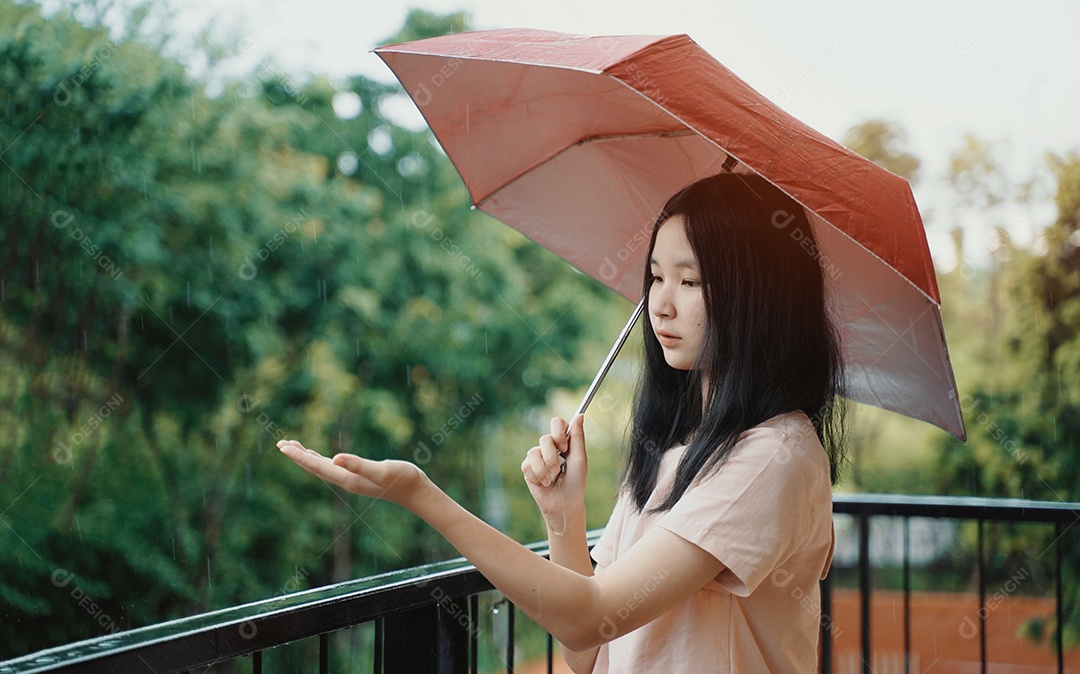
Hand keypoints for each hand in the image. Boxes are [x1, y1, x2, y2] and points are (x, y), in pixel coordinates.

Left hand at [277, 439, 427, 507]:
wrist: (415, 491)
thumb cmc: (402, 479)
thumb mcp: (380, 470)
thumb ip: (359, 465)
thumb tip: (336, 458)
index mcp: (347, 478)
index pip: (317, 466)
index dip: (299, 456)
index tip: (283, 446)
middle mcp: (345, 480)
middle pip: (314, 468)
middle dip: (297, 457)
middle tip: (280, 443)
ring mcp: (351, 480)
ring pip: (321, 468)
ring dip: (306, 458)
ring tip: (293, 447)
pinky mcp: (358, 477)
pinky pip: (332, 468)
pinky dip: (320, 460)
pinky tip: (319, 456)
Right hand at [521, 415, 587, 521]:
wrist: (564, 504)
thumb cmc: (576, 482)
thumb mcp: (580, 459)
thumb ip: (578, 437)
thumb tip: (580, 415)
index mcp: (564, 442)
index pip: (556, 423)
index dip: (558, 431)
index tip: (564, 446)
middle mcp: (550, 447)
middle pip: (544, 439)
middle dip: (552, 457)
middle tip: (559, 470)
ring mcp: (538, 457)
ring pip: (533, 452)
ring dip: (543, 469)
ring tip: (551, 480)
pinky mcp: (528, 469)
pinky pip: (527, 466)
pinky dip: (537, 477)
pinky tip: (544, 484)